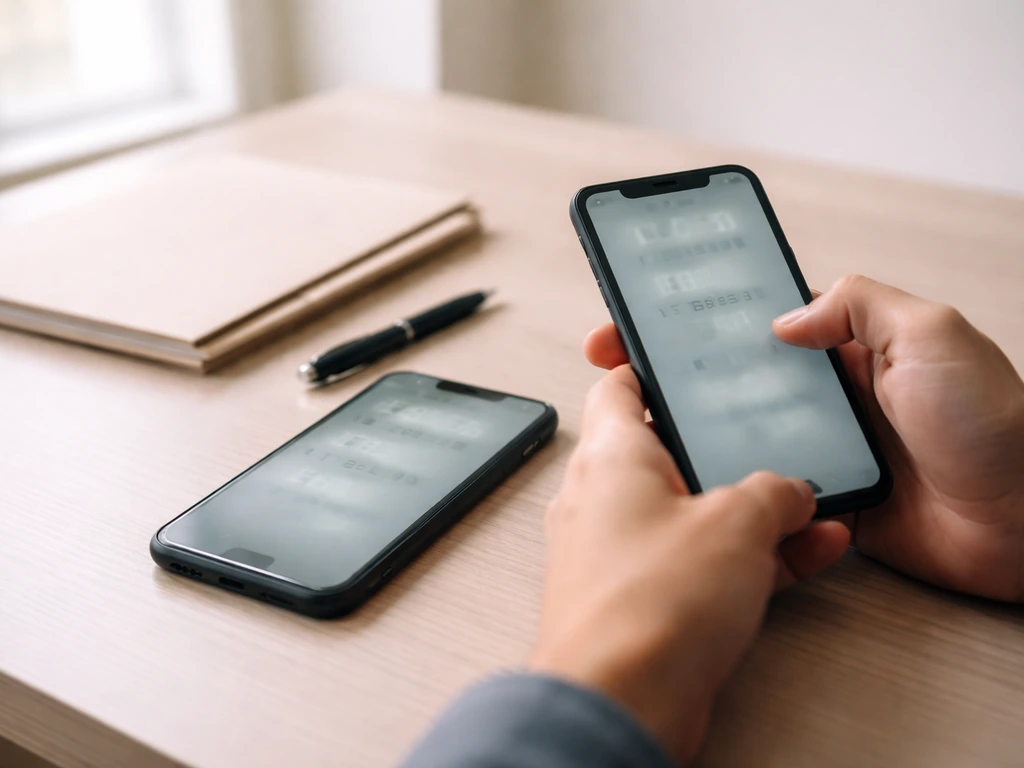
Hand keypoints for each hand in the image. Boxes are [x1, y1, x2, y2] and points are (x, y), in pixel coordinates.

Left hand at [529, 365, 849, 763]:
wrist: (619, 703)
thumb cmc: (648, 606)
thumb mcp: (737, 523)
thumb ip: (773, 492)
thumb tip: (791, 493)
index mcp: (610, 455)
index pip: (618, 385)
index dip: (649, 364)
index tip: (680, 355)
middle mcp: (604, 498)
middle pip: (667, 451)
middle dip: (726, 450)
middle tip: (769, 439)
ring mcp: (619, 552)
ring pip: (692, 512)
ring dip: (749, 511)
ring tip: (806, 508)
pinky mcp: (640, 600)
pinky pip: (698, 563)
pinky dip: (743, 558)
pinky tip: (801, 557)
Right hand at [583, 275, 1023, 601]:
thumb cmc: (995, 425)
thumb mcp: (931, 333)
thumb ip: (857, 305)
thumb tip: (785, 315)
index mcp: (847, 346)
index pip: (754, 319)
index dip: (697, 315)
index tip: (642, 311)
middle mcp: (825, 396)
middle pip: (730, 377)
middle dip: (669, 369)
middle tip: (615, 366)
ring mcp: (819, 450)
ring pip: (737, 433)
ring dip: (691, 428)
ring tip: (636, 422)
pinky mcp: (820, 502)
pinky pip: (762, 489)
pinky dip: (727, 484)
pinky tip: (690, 477)